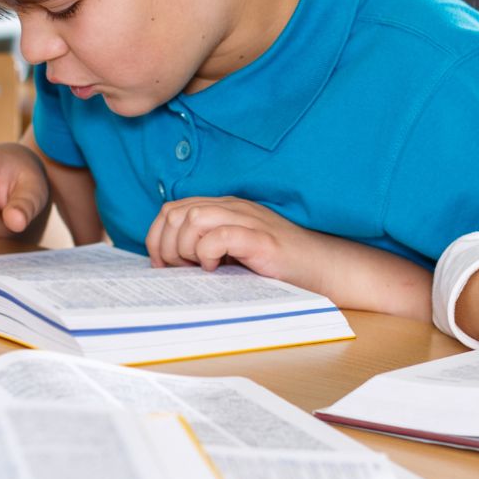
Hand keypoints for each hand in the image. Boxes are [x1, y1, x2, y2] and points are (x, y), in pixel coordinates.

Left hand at [144, 196, 314, 279]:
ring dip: (187, 248)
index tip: (163, 265)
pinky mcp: (260, 239)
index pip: (170, 210)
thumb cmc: (275, 265)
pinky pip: (220, 236)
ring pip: (193, 218)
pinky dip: (208, 253)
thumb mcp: (232, 252)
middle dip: (168, 246)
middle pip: (175, 213)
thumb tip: (165, 263)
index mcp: (221, 208)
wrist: (321, 268)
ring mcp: (247, 220)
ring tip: (201, 268)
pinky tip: (217, 268)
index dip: (158, 238)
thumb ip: (203, 247)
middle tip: (182, 270)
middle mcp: (231, 208)